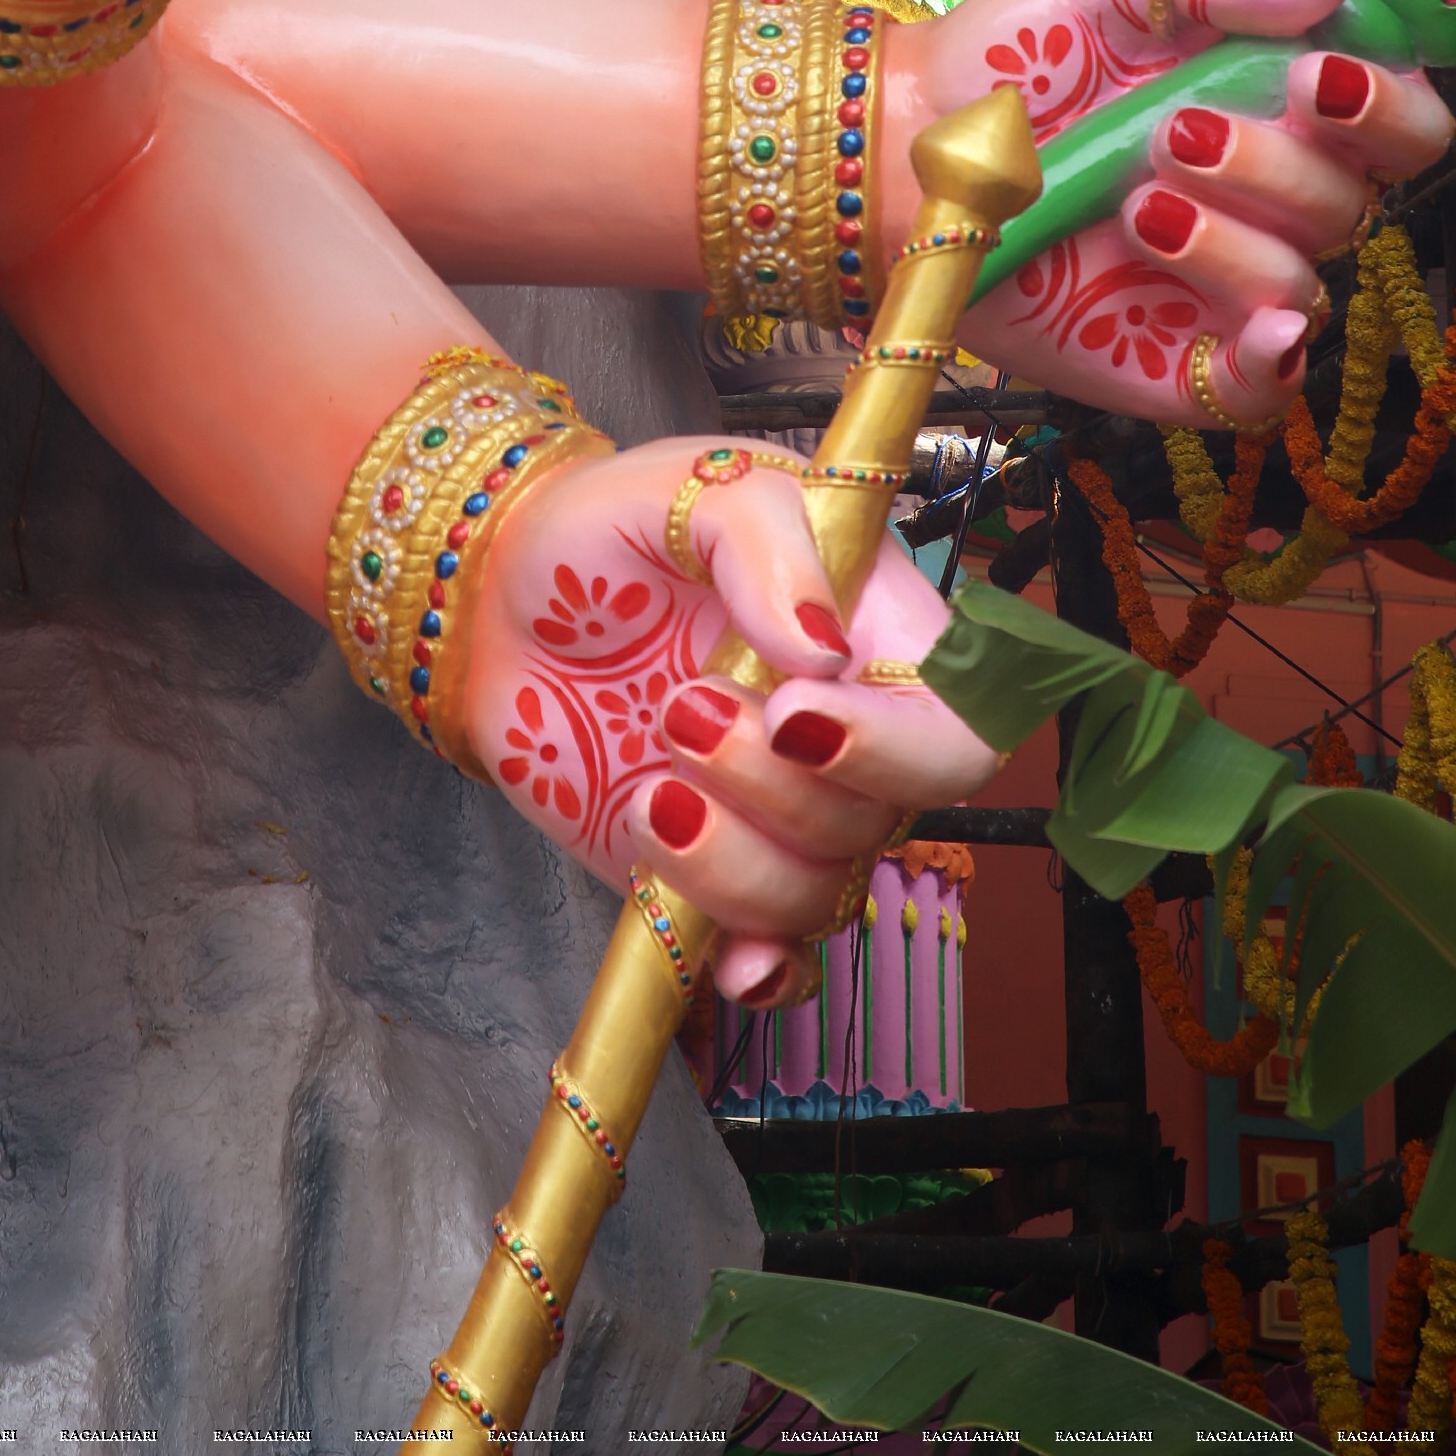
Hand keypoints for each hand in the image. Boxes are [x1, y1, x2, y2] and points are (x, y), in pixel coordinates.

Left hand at [463, 439, 997, 1004]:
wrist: (503, 593)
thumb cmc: (616, 525)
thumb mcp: (694, 484)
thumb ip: (764, 544)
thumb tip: (820, 647)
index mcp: (873, 635)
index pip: (953, 725)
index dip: (895, 744)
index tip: (793, 710)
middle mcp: (845, 736)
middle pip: (882, 820)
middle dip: (779, 787)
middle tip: (681, 706)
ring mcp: (779, 812)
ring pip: (818, 892)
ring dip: (734, 860)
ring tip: (651, 784)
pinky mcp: (714, 870)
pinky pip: (775, 955)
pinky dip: (763, 970)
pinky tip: (730, 959)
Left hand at [880, 0, 1453, 424]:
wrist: (913, 144)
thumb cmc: (1017, 54)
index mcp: (1280, 100)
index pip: (1398, 118)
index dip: (1385, 103)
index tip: (1319, 73)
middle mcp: (1270, 194)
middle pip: (1360, 198)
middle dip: (1283, 161)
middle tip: (1182, 129)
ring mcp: (1227, 283)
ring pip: (1304, 279)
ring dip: (1228, 235)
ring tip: (1132, 198)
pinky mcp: (1179, 361)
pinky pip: (1268, 386)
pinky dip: (1270, 360)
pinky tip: (1245, 326)